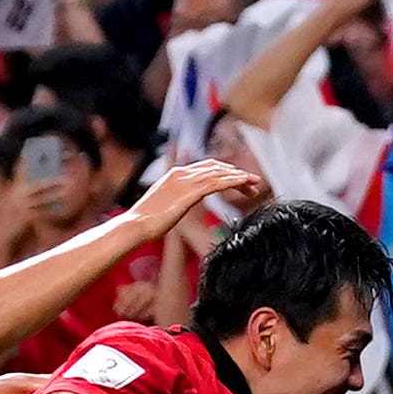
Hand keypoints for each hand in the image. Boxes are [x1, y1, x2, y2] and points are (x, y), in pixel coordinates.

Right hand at [127, 157, 258, 229]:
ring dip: (240, 177)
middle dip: (236, 173)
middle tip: (253, 183)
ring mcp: (185, 181)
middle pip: (216, 168)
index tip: (238, 181)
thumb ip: (175, 200)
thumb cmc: (147, 222)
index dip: (225, 172)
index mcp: (175, 174)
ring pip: (220, 174)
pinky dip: (233, 181)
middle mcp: (181, 173)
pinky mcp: (190, 192)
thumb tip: (179, 205)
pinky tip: (245, 184)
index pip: (206, 168)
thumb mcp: (164, 206)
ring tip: (256, 184)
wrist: (136, 225)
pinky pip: (217, 183)